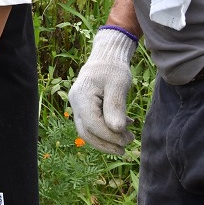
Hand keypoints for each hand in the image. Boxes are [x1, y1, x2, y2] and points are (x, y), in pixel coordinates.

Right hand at [68, 27, 136, 153]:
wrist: (107, 56)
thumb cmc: (114, 68)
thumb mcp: (118, 84)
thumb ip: (116, 107)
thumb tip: (117, 130)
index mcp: (81, 96)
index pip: (92, 125)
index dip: (109, 136)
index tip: (128, 139)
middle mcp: (75, 103)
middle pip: (86, 132)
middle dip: (106, 144)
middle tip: (125, 148)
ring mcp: (78, 106)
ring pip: (88, 131)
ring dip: (106, 140)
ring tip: (125, 141)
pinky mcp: (84, 108)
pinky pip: (92, 125)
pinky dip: (106, 131)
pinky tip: (124, 128)